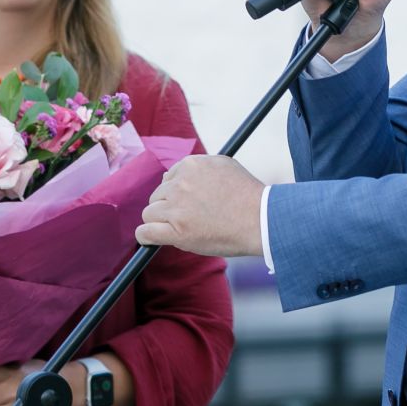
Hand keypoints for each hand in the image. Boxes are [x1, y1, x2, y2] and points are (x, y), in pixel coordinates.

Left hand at [136, 155, 265, 257]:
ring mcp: (177, 207)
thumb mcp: (225, 166)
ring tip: (179, 230)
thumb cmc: (248, 196)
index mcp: (191, 165)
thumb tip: (174, 175)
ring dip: (160, 221)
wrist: (261, 220)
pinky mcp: (176, 231)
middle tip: (188, 218)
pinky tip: (150, 239)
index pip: (169, 178)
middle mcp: (180, 183)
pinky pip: (145, 231)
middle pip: (158, 195)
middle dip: (169, 206)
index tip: (188, 204)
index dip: (177, 193)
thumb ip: (199, 168)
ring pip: (150, 213)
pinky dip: (145, 236)